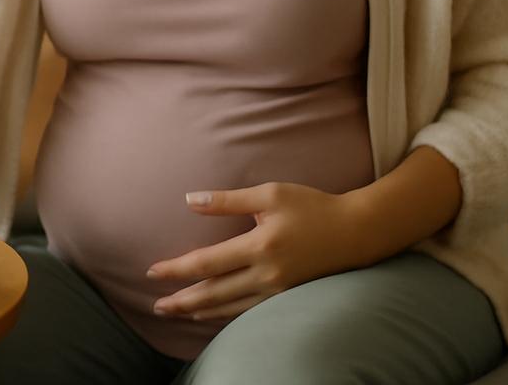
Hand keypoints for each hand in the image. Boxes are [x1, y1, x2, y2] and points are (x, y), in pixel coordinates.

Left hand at [146, 182, 368, 321]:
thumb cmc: (311, 206)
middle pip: (213, 293)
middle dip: (181, 301)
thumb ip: (227, 200)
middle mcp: (266, 273)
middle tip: (156, 306)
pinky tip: (209, 313)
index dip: (177, 269)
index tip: (153, 272)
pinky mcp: (286, 297)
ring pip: (229, 307)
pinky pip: (248, 311)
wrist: (355, 231)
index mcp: (259, 245)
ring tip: (175, 312)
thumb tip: (189, 200)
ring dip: (199, 311)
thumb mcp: (269, 194)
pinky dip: (224, 314)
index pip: (207, 263)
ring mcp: (277, 290)